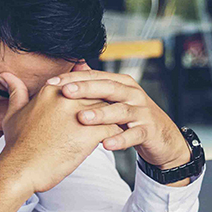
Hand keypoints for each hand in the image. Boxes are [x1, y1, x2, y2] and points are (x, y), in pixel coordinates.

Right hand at [0, 70, 120, 211]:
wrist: (21, 169)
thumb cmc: (17, 145)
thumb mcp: (13, 113)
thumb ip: (16, 92)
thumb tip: (6, 75)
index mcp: (52, 90)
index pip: (81, 84)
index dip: (90, 95)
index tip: (94, 104)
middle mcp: (68, 98)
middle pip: (98, 94)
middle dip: (107, 104)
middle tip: (115, 114)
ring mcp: (80, 114)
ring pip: (109, 109)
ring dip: (115, 118)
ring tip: (119, 127)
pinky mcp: (89, 133)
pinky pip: (113, 128)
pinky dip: (117, 134)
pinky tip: (116, 140)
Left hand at [45, 69, 190, 169]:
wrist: (161, 137)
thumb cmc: (130, 117)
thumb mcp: (113, 99)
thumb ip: (95, 85)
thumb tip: (75, 67)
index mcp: (120, 83)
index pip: (94, 76)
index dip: (72, 78)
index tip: (50, 83)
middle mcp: (131, 93)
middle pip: (108, 88)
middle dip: (85, 89)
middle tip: (65, 92)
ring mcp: (141, 111)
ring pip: (120, 110)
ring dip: (101, 114)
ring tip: (83, 118)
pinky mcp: (148, 130)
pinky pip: (134, 134)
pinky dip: (120, 139)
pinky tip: (106, 144)